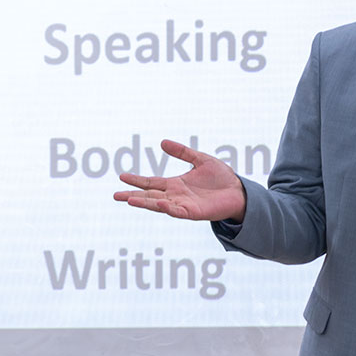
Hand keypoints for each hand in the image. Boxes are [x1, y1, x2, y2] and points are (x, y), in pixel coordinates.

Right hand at [113, 139, 247, 222]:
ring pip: (159, 205)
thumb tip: (162, 142)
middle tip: (115, 195)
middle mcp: (175, 196)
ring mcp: (183, 205)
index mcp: (175, 184)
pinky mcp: (194, 213)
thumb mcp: (200, 160)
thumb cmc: (221, 178)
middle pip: (149, 196)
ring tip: (129, 201)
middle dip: (132, 196)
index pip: (151, 183)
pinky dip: (167, 208)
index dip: (137, 181)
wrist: (239, 192)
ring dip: (144, 203)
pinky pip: (177, 211)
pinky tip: (158, 203)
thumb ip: (182, 152)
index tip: (122, 177)